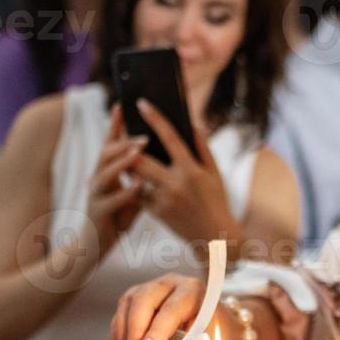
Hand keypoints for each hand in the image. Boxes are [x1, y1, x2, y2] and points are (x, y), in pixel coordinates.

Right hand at [88, 107, 150, 253]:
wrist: (96, 245)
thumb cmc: (118, 215)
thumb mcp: (130, 190)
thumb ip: (141, 173)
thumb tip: (163, 152)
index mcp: (107, 170)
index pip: (111, 142)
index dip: (115, 124)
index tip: (122, 104)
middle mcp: (97, 178)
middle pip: (106, 153)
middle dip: (124, 141)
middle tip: (145, 135)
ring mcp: (95, 195)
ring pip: (105, 174)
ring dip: (123, 162)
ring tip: (139, 152)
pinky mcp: (98, 213)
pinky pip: (111, 201)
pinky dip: (125, 192)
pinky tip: (138, 186)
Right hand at [110, 272, 206, 339]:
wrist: (214, 321)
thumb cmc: (213, 332)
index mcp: (193, 291)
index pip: (171, 309)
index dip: (157, 331)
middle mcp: (171, 283)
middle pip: (145, 300)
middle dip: (135, 330)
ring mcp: (151, 286)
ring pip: (129, 302)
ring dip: (124, 332)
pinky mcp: (138, 295)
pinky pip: (122, 310)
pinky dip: (118, 331)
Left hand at [129, 99, 242, 251]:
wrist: (214, 236)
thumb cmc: (216, 201)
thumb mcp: (215, 173)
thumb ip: (202, 147)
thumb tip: (191, 123)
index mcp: (192, 170)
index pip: (170, 137)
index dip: (155, 118)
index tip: (141, 103)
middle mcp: (176, 184)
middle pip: (141, 158)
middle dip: (129, 143)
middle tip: (122, 131)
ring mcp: (164, 200)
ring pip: (135, 175)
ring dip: (128, 163)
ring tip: (123, 152)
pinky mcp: (156, 212)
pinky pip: (138, 193)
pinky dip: (134, 183)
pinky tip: (132, 176)